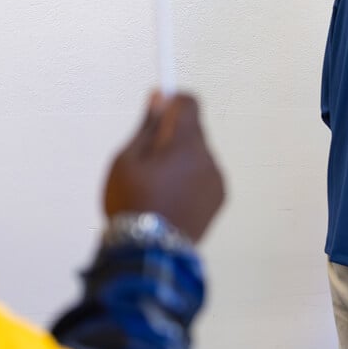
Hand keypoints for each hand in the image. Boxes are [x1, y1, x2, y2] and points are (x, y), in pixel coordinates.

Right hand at [103, 92, 225, 244]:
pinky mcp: (220, 197)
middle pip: (194, 131)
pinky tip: (171, 199)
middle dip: (172, 135)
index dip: (172, 101)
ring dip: (182, 159)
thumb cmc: (131, 203)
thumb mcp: (126, 159)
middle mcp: (208, 158)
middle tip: (147, 159)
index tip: (156, 109)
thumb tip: (160, 96)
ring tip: (157, 186)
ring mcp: (217, 179)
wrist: (150, 253)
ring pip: (198, 155)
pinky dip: (190, 179)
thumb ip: (148, 125)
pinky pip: (204, 175)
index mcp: (185, 144)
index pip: (190, 103)